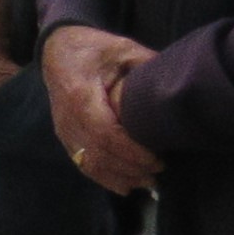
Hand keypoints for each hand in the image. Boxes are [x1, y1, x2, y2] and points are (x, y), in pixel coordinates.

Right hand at [42, 24, 163, 195]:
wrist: (56, 50)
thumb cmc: (91, 48)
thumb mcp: (121, 48)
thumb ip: (147, 64)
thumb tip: (177, 81)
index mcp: (81, 96)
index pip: (105, 133)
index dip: (130, 152)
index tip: (156, 159)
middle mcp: (69, 119)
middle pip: (98, 154)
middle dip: (129, 169)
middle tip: (158, 173)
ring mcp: (64, 130)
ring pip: (89, 164)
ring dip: (118, 177)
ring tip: (145, 183)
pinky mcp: (65, 136)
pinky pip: (82, 163)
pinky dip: (104, 178)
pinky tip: (124, 186)